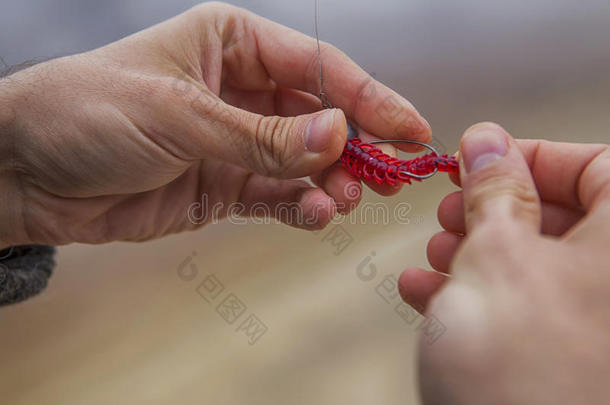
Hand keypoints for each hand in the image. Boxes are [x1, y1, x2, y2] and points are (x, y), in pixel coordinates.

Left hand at [0, 2, 429, 246]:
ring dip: (329, 183)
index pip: (315, 69)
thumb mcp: (179, 115)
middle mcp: (240, 90)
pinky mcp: (225, 185)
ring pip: (303, 162)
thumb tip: (337, 138)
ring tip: (341, 201)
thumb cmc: (90, 112)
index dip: (368, 98)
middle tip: (385, 177)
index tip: (410, 129)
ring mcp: (236, 141)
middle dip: (355, 147)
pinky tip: (314, 215)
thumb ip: (261, 135)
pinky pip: (276, 195)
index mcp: (232, 44)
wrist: (29, 173)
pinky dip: (299, 206)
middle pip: (319, 117)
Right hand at [398, 123, 609, 403]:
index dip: (530, 156)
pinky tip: (426, 294)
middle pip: (563, 216)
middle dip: (492, 210)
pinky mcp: (568, 361)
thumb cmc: (526, 367)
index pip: (597, 164)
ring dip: (475, 252)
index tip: (477, 158)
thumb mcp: (496, 256)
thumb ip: (492, 191)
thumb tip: (486, 142)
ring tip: (431, 257)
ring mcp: (597, 325)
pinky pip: (527, 310)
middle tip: (448, 211)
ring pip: (538, 264)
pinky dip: (477, 296)